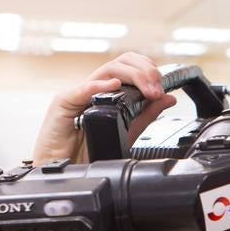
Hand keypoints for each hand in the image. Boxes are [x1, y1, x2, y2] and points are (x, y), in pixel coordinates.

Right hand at [33, 52, 176, 164]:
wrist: (62, 168)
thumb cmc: (86, 152)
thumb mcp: (125, 133)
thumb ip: (145, 116)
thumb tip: (168, 99)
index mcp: (108, 93)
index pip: (130, 68)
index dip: (149, 72)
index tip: (162, 89)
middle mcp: (94, 88)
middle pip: (121, 62)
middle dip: (144, 71)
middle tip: (156, 89)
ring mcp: (79, 93)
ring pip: (108, 70)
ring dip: (132, 75)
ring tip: (147, 90)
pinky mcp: (64, 101)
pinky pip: (82, 88)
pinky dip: (100, 85)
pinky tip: (114, 87)